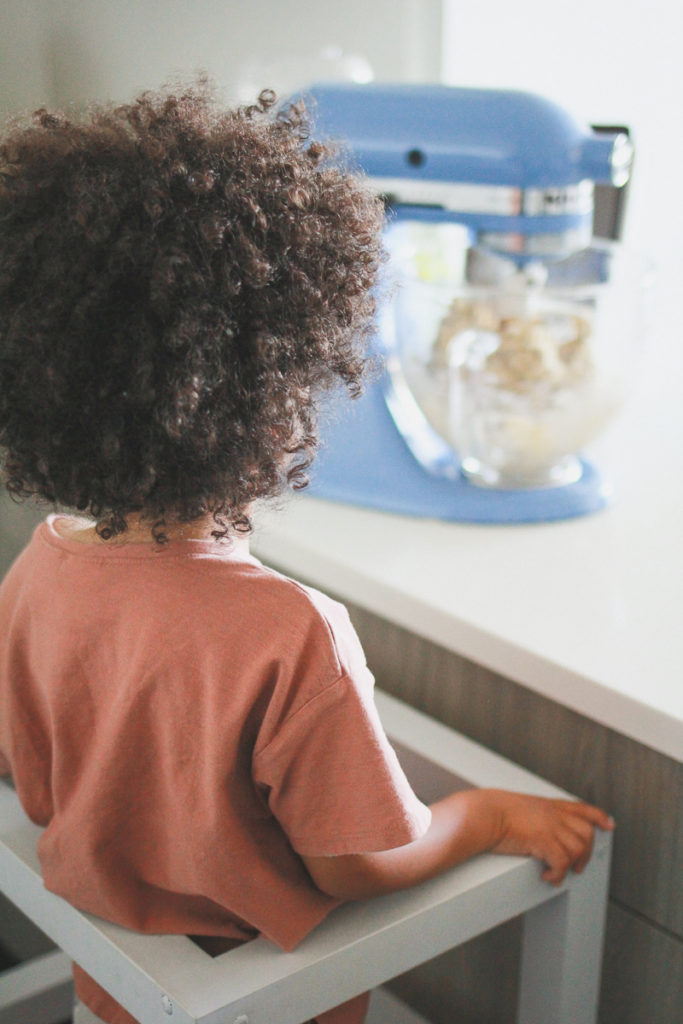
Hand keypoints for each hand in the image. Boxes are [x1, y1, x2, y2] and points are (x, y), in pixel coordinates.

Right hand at [486, 790, 614, 884]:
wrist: (480, 814)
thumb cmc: (490, 812)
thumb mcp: (517, 808)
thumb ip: (530, 816)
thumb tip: (527, 829)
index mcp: (548, 805)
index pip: (581, 808)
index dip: (598, 816)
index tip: (608, 824)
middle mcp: (553, 814)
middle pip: (586, 832)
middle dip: (586, 852)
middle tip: (578, 866)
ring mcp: (549, 826)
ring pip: (578, 848)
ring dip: (572, 865)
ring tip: (558, 873)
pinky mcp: (543, 841)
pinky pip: (562, 862)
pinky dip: (558, 875)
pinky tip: (548, 877)